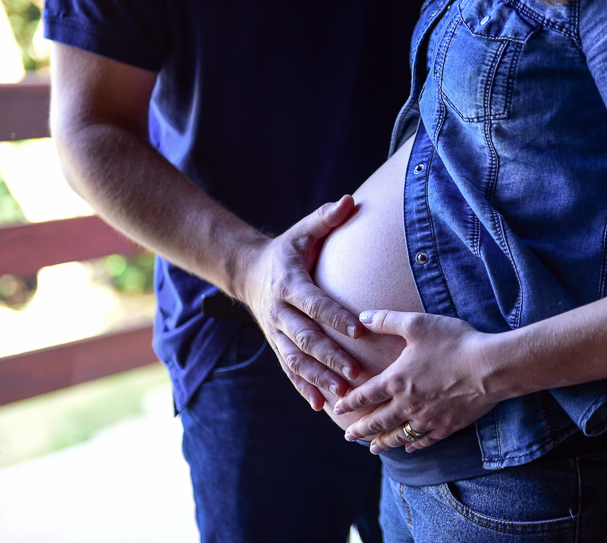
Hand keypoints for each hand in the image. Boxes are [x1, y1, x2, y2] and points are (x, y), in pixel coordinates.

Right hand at [237, 196, 363, 409]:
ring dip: (319, 379)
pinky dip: (304, 388)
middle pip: (306, 338)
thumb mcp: (303, 230)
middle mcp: (280, 311)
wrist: (247, 271)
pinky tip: (321, 405)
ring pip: (297, 360)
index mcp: (290, 283)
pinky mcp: (277, 345)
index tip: (359, 329)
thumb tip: (351, 200)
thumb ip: (327, 218)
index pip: (314, 303)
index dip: (335, 317)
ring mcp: (276, 332)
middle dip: (330, 357)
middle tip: (356, 373)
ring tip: (343, 395)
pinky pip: (289, 370)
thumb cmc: (287, 249)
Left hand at [333, 310, 499, 453]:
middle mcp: (408, 405)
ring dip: (384, 442)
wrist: (490, 367)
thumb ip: (386, 320)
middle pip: (378, 421)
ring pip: (399, 435)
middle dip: (361, 429)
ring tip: (373, 448)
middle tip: (349, 436)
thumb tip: (362, 318)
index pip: (366, 395)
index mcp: (397, 381)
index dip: (350, 402)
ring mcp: (428, 418)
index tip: (339, 409)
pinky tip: (409, 446)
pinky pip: (425, 440)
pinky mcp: (448, 425)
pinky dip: (413, 445)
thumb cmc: (453, 343)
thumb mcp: (417, 324)